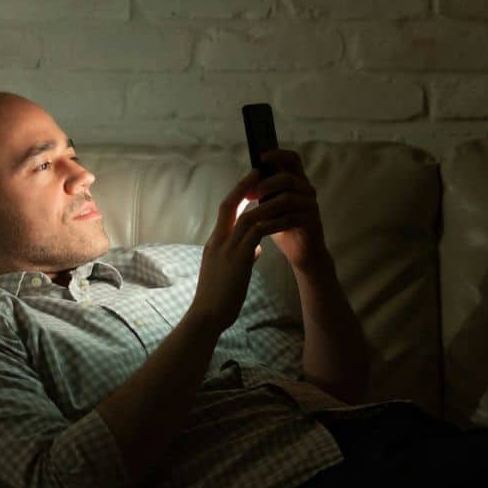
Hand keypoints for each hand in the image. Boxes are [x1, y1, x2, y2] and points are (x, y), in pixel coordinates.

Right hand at [191, 170, 269, 332]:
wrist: (207, 316)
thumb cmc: (217, 298)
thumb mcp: (230, 272)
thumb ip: (243, 256)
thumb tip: (257, 249)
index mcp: (215, 243)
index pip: (224, 212)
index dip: (236, 195)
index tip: (249, 183)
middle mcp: (218, 242)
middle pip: (229, 206)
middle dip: (243, 187)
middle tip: (258, 172)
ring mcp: (227, 249)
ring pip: (245, 217)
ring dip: (261, 203)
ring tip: (275, 192)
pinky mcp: (238, 260)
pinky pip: (256, 235)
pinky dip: (268, 224)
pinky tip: (281, 218)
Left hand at [247, 149, 328, 271]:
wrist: (303, 253)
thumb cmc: (284, 227)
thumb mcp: (272, 206)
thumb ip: (266, 192)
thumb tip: (247, 179)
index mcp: (298, 182)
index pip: (292, 159)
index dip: (277, 154)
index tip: (260, 157)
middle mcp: (307, 190)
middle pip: (288, 177)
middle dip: (266, 184)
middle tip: (250, 195)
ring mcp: (311, 206)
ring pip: (289, 197)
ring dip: (268, 204)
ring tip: (254, 213)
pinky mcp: (312, 222)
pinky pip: (292, 217)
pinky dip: (274, 221)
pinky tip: (262, 227)